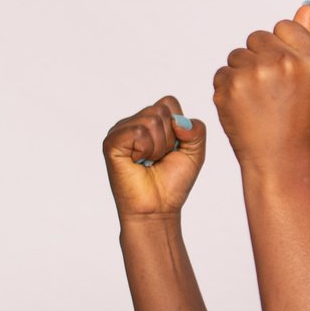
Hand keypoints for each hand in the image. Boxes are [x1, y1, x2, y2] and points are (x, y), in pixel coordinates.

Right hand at [102, 95, 204, 218]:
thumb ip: (197, 130)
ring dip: (158, 147)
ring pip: (151, 121)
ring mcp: (120, 131)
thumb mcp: (195, 153)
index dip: (179, 126)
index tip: (172, 149)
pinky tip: (139, 162)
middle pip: (161, 110)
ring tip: (149, 162)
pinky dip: (146, 150)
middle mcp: (134, 122)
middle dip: (169, 139)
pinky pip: (138, 132)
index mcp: (151, 120)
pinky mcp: (111, 143)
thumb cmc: (172, 182)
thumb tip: (178, 121)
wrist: (158, 208)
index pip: (169, 102)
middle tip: (159, 158)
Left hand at [213, 2, 309, 170]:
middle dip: (260, 59)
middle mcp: (286, 63)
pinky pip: (223, 72)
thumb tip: (305, 7)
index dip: (283, 50)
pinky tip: (244, 108)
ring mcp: (256, 73)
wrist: (279, 159)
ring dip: (242, 73)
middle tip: (271, 91)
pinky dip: (229, 89)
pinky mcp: (230, 86)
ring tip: (257, 101)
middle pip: (258, 37)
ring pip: (238, 54)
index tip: (286, 75)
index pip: (285, 27)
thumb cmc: (300, 120)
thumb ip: (309, 41)